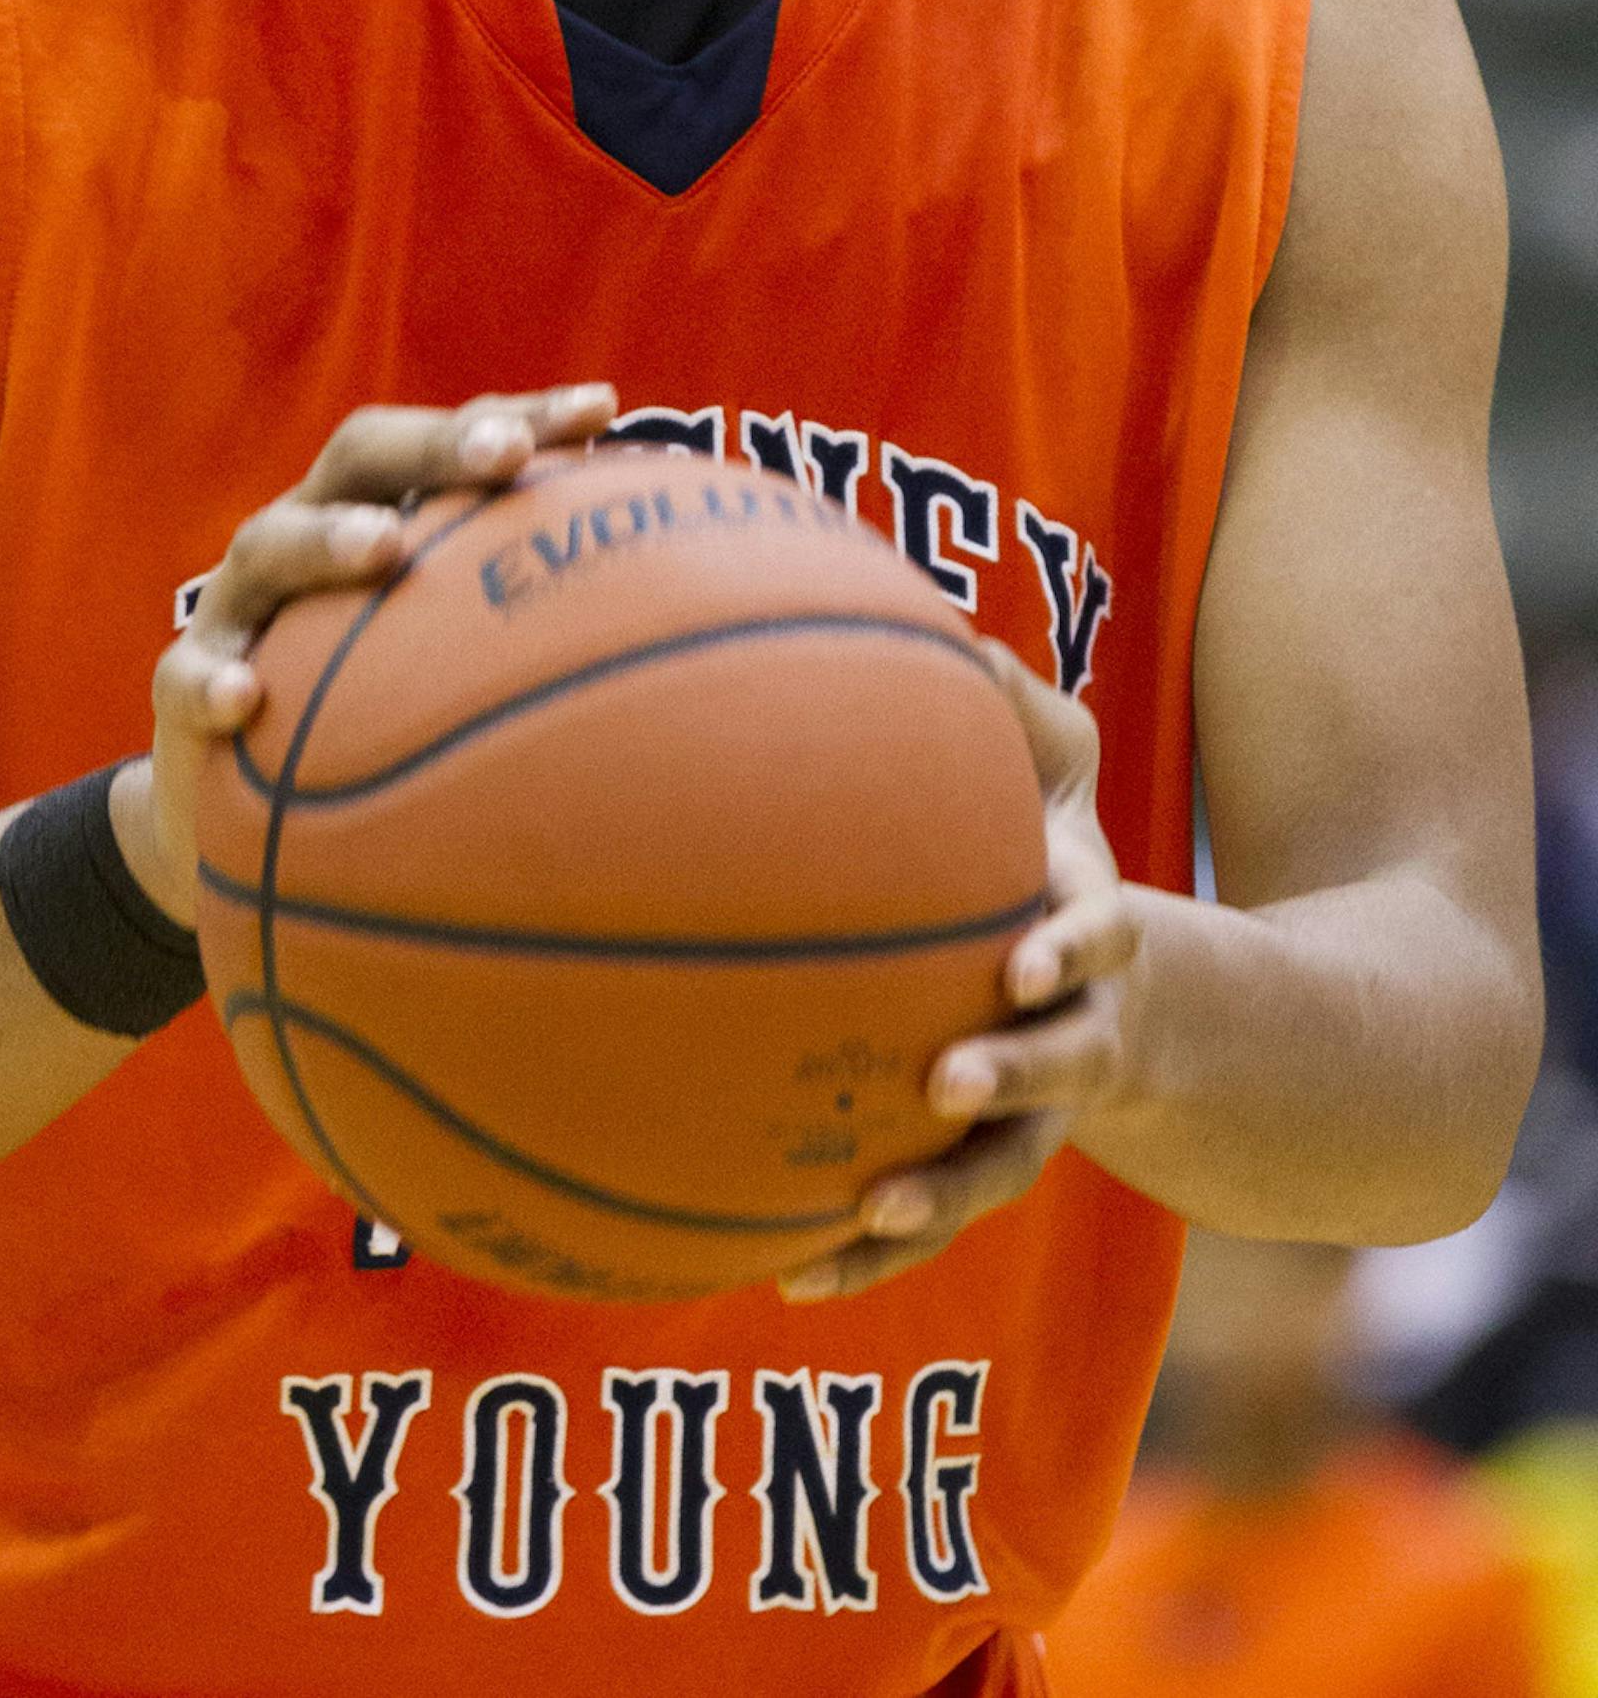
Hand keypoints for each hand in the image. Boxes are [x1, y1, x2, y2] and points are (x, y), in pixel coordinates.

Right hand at [110, 385, 619, 925]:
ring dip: (330, 538)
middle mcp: (307, 531)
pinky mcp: (187, 684)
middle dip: (438, 447)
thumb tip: (688, 638)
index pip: (455, 441)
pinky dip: (211, 683)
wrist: (237, 801)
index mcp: (380, 508)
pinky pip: (187, 676)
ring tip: (382, 546)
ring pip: (274, 547)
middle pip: (364, 457)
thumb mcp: (447, 661)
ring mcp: (241, 603)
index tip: (602, 411)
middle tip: (506, 455)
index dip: (523, 415)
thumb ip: (531, 632)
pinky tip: (245, 702)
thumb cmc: (373, 704)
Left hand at [781, 641, 1141, 1299]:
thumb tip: (958, 631)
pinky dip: (863, 1254)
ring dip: (938, 1201)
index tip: (1023, 956)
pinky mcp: (975, 1165)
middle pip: (1060, 1070)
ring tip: (865, 1219)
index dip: (1072, 947)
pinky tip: (780, 1276)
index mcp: (1092, 937)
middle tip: (947, 1081)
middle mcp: (1075, 1033)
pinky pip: (926, 1219)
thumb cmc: (1055, 853)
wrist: (1128, 997)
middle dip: (1012, 1076)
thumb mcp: (1060, 773)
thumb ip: (1019, 708)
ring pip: (996, 1171)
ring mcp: (1031, 1115)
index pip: (1101, 942)